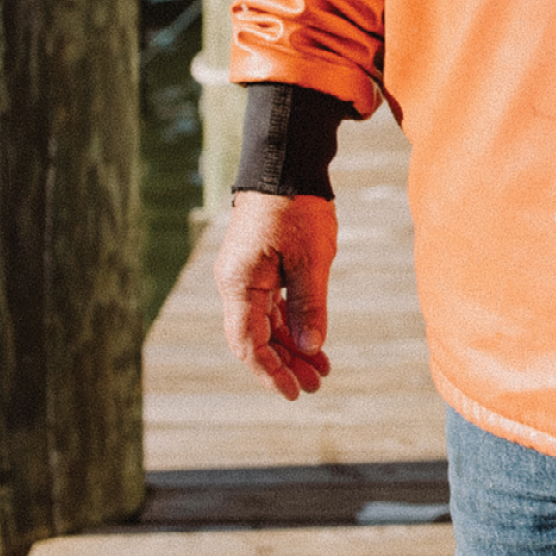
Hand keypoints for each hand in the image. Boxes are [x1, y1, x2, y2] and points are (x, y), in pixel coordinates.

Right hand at [215, 192, 336, 398]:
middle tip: (314, 386)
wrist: (286, 163)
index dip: (270, 371)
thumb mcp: (311, 260)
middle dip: (284, 364)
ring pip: (266, 324)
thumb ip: (309, 305)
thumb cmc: (297, 208)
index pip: (248, 343)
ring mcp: (246, 275)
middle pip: (255, 338)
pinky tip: (314, 342)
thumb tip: (311, 347)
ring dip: (291, 347)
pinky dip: (292, 324)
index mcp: (239, 284)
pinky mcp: (260, 267)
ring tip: (320, 370)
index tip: (294, 392)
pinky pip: (272, 306)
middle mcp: (236, 283)